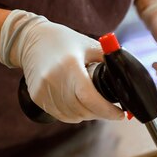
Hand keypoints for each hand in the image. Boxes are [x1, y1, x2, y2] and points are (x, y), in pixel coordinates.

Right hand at [0, 10, 123, 122]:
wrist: (29, 39)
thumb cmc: (63, 41)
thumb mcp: (89, 45)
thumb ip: (108, 60)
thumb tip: (127, 78)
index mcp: (70, 66)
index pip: (90, 98)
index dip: (108, 111)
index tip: (120, 114)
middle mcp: (54, 79)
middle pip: (83, 111)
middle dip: (101, 113)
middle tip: (109, 109)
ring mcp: (43, 90)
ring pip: (73, 116)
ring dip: (87, 114)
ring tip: (92, 103)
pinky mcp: (37, 97)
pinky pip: (61, 115)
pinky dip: (73, 114)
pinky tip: (77, 103)